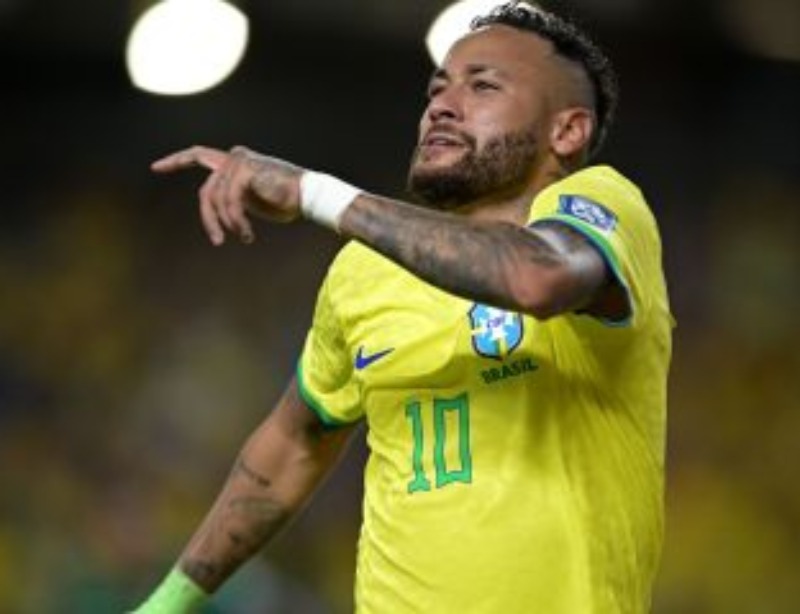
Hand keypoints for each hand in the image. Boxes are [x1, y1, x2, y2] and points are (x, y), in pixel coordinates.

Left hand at [151, 145, 303, 244]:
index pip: (199, 156)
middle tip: (217, 240)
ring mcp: (238, 161)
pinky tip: (246, 232)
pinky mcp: (245, 170)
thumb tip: (222, 214)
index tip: (155, 168)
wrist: (309, 196)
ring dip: (228, 223)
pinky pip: (229, 201)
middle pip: (206, 191)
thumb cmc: (287, 201)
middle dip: (209, 218)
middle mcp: (234, 157)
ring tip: (243, 237)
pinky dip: (236, 220)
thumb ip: (234, 200)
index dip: (176, 161)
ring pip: (216, 200)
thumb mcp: (253, 202)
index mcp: (235, 161)